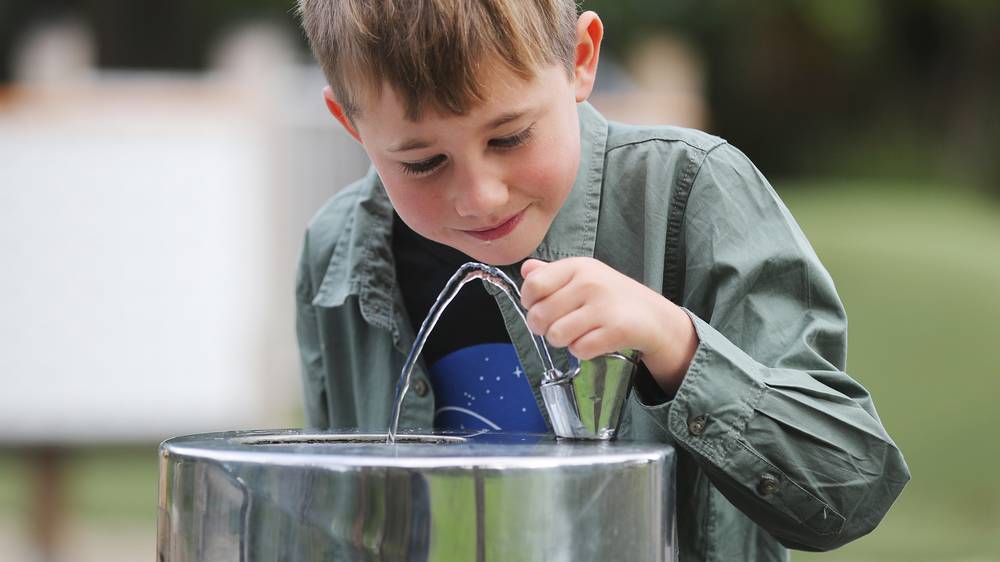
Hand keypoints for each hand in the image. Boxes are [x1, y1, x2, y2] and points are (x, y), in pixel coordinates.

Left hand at [520, 257, 697, 394]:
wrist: (654, 316)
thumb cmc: (611, 296)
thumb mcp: (583, 276)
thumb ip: (552, 273)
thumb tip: (525, 269)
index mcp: (577, 266)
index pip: (533, 285)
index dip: (529, 303)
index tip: (539, 307)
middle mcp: (589, 283)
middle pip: (539, 316)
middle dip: (544, 328)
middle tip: (559, 326)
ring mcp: (603, 306)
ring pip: (555, 335)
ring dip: (562, 341)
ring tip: (577, 333)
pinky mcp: (616, 330)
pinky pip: (578, 349)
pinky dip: (582, 351)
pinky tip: (593, 341)